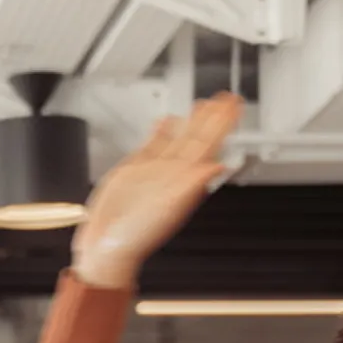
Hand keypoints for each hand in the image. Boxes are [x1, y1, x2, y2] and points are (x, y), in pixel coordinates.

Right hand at [70, 93, 243, 290]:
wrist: (107, 244)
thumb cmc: (137, 235)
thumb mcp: (168, 208)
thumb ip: (194, 185)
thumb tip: (220, 165)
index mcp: (186, 179)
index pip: (211, 144)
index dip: (224, 123)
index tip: (235, 106)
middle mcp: (174, 173)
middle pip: (199, 137)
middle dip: (213, 117)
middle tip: (226, 98)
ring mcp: (155, 170)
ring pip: (179, 138)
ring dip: (191, 121)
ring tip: (203, 103)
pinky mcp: (135, 170)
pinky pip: (154, 145)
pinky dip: (162, 131)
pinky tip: (167, 120)